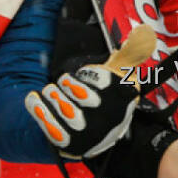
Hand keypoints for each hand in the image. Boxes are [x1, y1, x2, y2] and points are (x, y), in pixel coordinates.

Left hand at [26, 25, 154, 159]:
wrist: (99, 134)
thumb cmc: (106, 97)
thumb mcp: (120, 75)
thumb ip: (129, 53)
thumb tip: (143, 32)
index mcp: (122, 99)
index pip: (107, 83)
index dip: (92, 76)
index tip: (83, 75)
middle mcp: (108, 118)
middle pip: (85, 99)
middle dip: (69, 88)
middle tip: (61, 83)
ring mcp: (90, 134)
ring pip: (68, 113)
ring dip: (54, 98)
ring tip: (49, 91)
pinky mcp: (72, 145)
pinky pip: (54, 129)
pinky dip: (41, 113)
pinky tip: (33, 99)